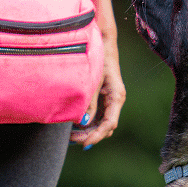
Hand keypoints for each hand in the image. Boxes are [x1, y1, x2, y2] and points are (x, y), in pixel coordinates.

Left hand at [70, 26, 125, 146]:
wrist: (101, 43)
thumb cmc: (97, 59)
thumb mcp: (92, 81)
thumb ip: (89, 102)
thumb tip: (83, 122)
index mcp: (116, 97)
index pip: (109, 124)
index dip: (97, 135)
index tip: (84, 143)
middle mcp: (115, 101)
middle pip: (105, 127)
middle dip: (90, 135)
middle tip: (72, 140)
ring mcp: (109, 101)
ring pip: (101, 124)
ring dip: (88, 131)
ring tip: (71, 135)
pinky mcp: (103, 98)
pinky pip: (97, 117)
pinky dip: (87, 123)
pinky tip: (74, 126)